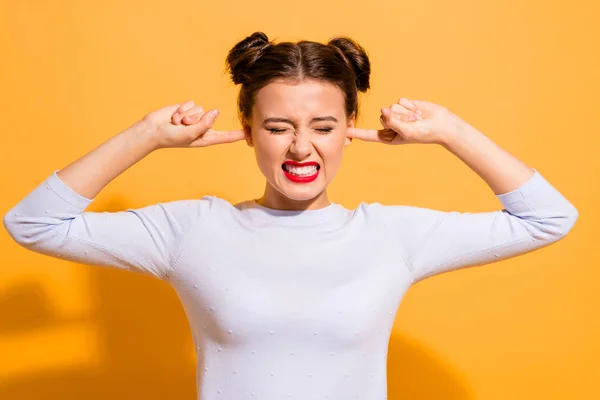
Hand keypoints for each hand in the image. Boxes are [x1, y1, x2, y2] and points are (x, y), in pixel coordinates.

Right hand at [142, 100, 244, 148]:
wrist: (154, 130)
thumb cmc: (172, 137)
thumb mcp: (191, 134)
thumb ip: (205, 123)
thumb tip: (215, 111)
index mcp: (206, 138)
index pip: (226, 137)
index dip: (237, 135)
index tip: (250, 134)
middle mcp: (203, 127)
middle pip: (210, 118)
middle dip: (196, 119)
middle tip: (184, 126)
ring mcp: (195, 117)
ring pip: (200, 109)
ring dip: (187, 115)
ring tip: (177, 123)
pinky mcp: (188, 108)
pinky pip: (191, 104)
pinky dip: (182, 110)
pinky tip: (174, 117)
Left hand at [347, 98, 464, 144]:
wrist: (441, 124)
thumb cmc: (424, 133)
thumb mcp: (406, 132)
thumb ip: (393, 122)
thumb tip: (385, 109)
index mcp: (389, 137)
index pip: (370, 135)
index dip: (357, 133)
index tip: (345, 131)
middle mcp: (391, 125)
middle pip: (382, 116)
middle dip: (397, 118)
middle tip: (411, 123)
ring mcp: (397, 114)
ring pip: (391, 107)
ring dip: (405, 112)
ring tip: (416, 118)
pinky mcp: (404, 104)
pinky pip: (400, 101)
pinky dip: (410, 105)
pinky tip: (418, 111)